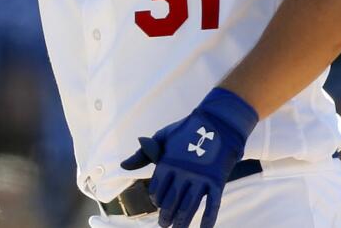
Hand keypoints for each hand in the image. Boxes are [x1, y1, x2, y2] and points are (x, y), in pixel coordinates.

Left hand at [120, 88, 258, 227]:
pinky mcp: (217, 180)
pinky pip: (212, 204)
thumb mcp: (162, 137)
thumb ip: (143, 154)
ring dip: (183, 220)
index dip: (156, 199)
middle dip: (167, 216)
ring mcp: (201, 177)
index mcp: (168, 162)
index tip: (158, 204)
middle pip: (172, 201)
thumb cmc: (186, 130)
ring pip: (190, 206)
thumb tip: (123, 166)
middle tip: (164, 225)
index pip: (157, 189)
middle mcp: (183, 172)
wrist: (217, 123)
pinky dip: (208, 218)